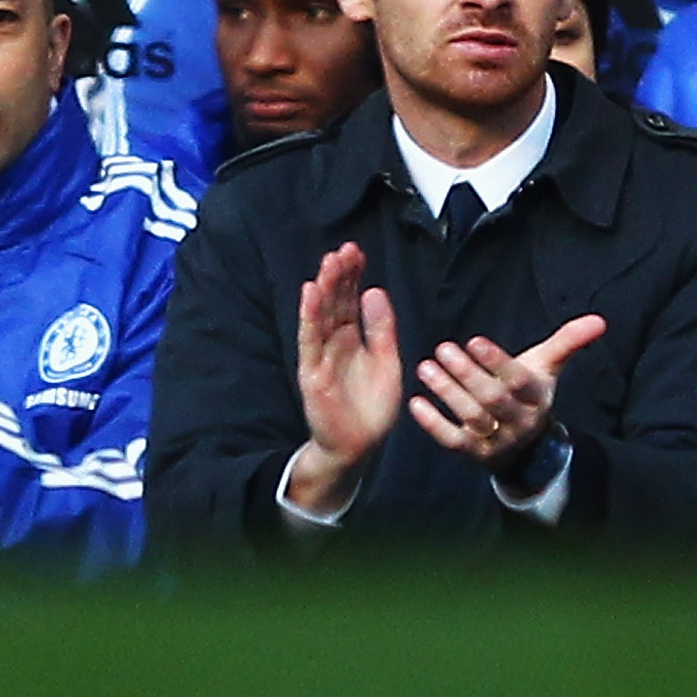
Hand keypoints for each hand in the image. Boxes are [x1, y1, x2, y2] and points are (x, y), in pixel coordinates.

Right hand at [286, 243, 403, 513]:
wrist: (357, 446)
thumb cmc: (371, 407)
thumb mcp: (387, 361)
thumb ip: (382, 329)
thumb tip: (376, 290)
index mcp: (354, 338)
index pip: (351, 300)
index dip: (354, 276)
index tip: (357, 252)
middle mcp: (335, 343)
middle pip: (336, 303)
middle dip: (339, 276)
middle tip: (345, 249)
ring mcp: (321, 356)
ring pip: (322, 316)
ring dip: (324, 288)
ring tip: (328, 262)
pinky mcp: (312, 374)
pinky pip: (310, 340)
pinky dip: (310, 316)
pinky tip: (310, 293)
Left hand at [412, 318, 607, 471]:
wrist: (526, 447)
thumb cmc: (529, 394)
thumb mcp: (547, 368)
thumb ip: (568, 342)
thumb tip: (599, 321)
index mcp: (537, 398)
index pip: (518, 380)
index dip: (497, 362)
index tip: (475, 340)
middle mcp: (520, 422)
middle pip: (493, 400)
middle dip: (467, 374)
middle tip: (443, 348)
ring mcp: (498, 441)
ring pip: (472, 418)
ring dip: (447, 393)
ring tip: (426, 368)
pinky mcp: (476, 455)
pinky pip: (453, 441)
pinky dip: (433, 424)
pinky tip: (417, 403)